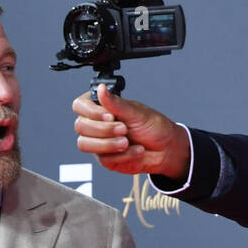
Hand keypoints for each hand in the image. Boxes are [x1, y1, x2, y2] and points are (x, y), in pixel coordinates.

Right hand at [73, 84, 190, 179]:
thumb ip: (117, 103)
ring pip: (84, 144)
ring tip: (127, 142)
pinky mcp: (105, 158)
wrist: (167, 150)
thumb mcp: (137, 113)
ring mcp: (99, 142)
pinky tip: (136, 151)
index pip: (80, 106)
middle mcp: (98, 124)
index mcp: (103, 108)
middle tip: (124, 129)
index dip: (92, 112)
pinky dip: (122, 155)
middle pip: (80, 126)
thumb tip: (102, 88)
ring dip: (108, 144)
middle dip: (103, 129)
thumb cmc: (154, 127)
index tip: (110, 116)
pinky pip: (103, 158)